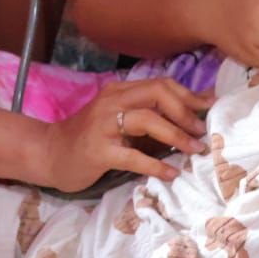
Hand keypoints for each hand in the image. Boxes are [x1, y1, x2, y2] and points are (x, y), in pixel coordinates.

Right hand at [39, 78, 211, 192]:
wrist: (50, 154)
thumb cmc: (89, 138)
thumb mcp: (118, 120)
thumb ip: (147, 115)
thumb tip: (190, 115)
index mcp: (118, 91)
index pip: (160, 84)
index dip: (188, 95)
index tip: (209, 109)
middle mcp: (111, 102)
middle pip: (158, 94)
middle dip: (186, 113)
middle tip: (201, 132)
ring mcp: (103, 126)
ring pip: (148, 120)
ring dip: (177, 136)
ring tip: (194, 150)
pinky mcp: (98, 151)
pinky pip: (134, 156)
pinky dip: (156, 166)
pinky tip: (170, 174)